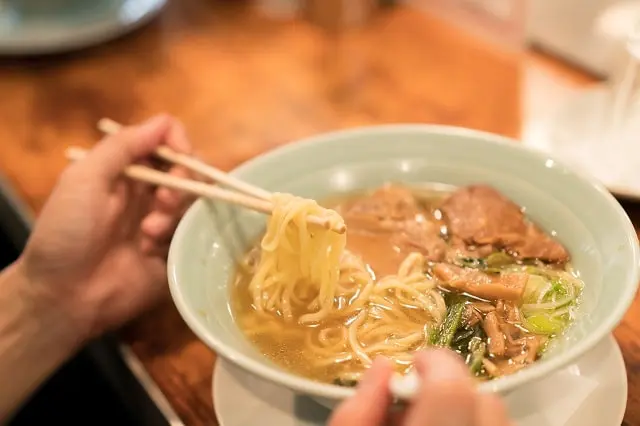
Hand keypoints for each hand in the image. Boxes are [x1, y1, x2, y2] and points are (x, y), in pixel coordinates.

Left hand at [18, 115, 192, 339]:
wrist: (64, 295)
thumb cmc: (67, 232)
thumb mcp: (84, 178)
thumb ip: (122, 146)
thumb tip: (163, 122)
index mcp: (126, 169)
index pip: (167, 141)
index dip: (180, 144)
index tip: (179, 158)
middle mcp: (148, 191)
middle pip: (189, 169)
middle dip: (183, 180)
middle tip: (165, 199)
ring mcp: (163, 222)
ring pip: (194, 201)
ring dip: (175, 211)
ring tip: (149, 232)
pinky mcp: (174, 251)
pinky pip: (193, 234)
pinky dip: (175, 237)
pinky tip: (150, 250)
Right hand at [329, 349, 511, 425]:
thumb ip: (356, 412)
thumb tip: (382, 367)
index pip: (452, 389)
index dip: (434, 364)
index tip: (415, 366)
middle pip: (486, 400)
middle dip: (451, 390)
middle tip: (418, 404)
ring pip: (497, 416)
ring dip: (465, 411)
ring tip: (432, 423)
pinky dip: (474, 424)